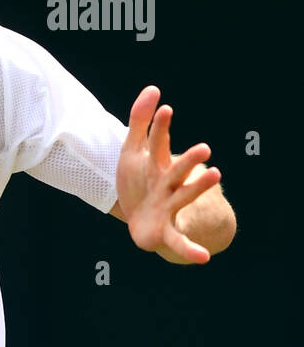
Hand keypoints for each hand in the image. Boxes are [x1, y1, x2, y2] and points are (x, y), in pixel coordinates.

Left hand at [116, 85, 221, 262]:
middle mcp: (168, 184)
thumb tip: (154, 88)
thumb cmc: (140, 180)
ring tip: (215, 175)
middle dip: (189, 160)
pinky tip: (204, 258)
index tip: (164, 109)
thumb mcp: (132, 151)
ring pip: (184, 197)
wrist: (142, 219)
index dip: (159, 127)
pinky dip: (190, 250)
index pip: (158, 143)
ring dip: (199, 188)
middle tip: (204, 148)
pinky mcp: (164, 231)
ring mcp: (169, 207)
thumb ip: (140, 120)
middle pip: (177, 170)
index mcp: (157, 165)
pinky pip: (179, 242)